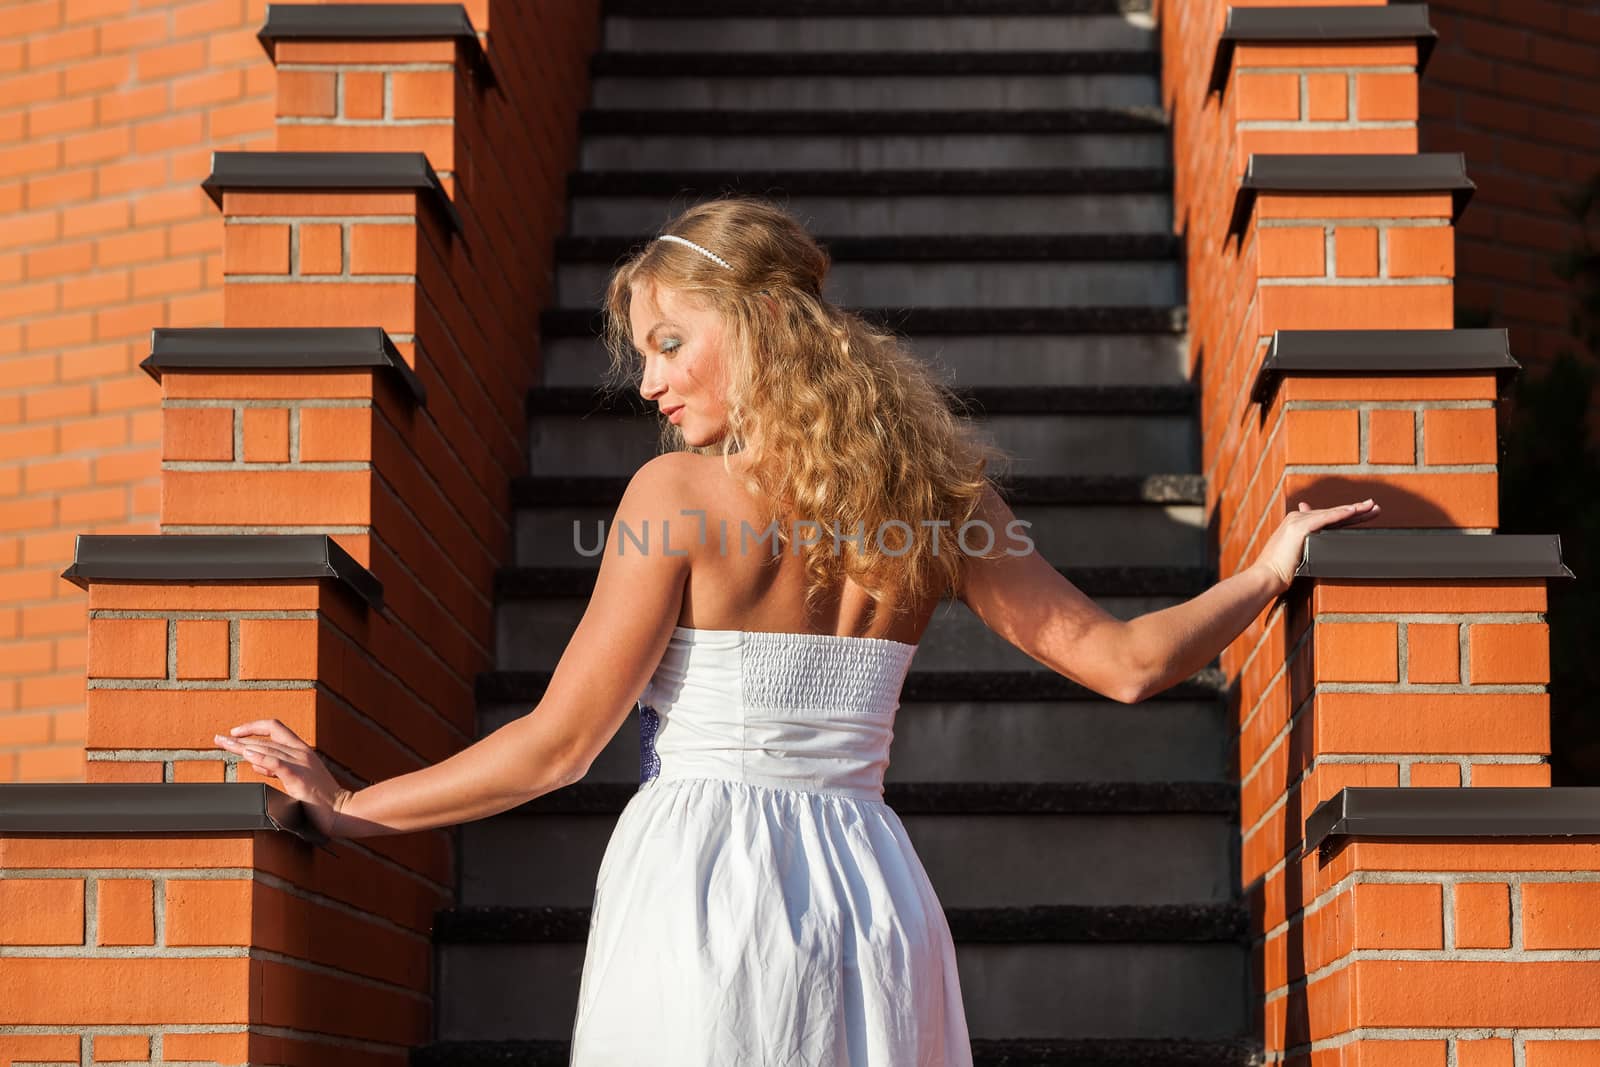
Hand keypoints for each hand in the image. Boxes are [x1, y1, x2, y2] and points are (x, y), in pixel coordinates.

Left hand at [213, 718, 352, 840]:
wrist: (342, 811)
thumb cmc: (322, 798)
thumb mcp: (299, 777)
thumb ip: (277, 768)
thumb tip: (255, 762)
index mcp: (302, 750)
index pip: (275, 728)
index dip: (254, 727)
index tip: (235, 733)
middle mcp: (301, 752)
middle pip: (266, 738)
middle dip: (240, 737)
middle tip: (218, 739)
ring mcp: (301, 764)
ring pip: (268, 748)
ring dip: (243, 746)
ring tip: (225, 745)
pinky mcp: (299, 778)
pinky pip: (277, 764)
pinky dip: (261, 757)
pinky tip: (247, 755)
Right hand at [1251, 496, 1382, 593]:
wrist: (1266, 576)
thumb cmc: (1278, 571)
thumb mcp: (1294, 554)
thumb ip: (1305, 546)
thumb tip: (1314, 547)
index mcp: (1296, 524)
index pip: (1327, 518)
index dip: (1346, 515)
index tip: (1362, 513)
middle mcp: (1296, 518)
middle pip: (1332, 513)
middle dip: (1355, 510)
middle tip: (1374, 506)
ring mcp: (1297, 521)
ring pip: (1332, 513)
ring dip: (1353, 509)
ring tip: (1371, 506)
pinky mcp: (1300, 528)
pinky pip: (1325, 519)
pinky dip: (1340, 514)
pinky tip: (1354, 511)